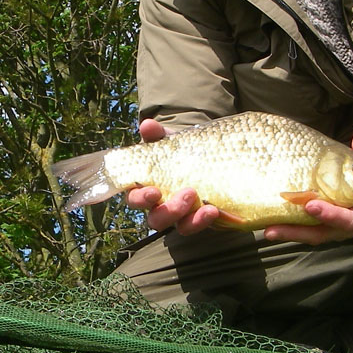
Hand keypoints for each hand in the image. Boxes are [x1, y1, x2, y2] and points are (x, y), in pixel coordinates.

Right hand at [124, 119, 219, 234]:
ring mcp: (181, 216)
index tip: (154, 191)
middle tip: (188, 193)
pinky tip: (216, 210)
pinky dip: (206, 220)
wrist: (206, 155)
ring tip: (209, 208)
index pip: (135, 198)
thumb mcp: (169, 142)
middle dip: (170, 211)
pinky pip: (201, 226)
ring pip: (180, 227)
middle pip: (156, 220)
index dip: (141, 198)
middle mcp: (160, 207)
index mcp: (146, 188)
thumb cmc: (179, 151)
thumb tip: (147, 125)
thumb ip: (157, 135)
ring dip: (192, 220)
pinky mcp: (200, 219)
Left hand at [262, 126, 352, 244]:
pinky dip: (287, 230)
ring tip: (266, 230)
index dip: (329, 214)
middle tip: (273, 229)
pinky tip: (268, 225)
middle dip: (296, 232)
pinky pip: (302, 231)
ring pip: (307, 235)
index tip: (311, 205)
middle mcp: (342, 227)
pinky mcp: (319, 229)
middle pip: (318, 233)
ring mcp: (329, 230)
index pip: (345, 219)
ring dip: (287, 233)